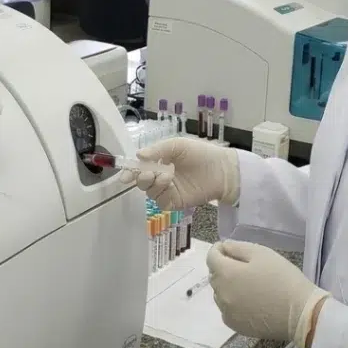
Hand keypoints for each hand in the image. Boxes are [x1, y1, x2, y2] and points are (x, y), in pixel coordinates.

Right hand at [120, 137, 239, 210]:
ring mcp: (169, 191)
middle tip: (149, 173)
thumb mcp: (178, 145)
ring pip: (150, 193)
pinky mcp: (176, 202)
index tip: (124, 175)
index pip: (140, 168)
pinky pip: (161, 202)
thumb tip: (138, 155)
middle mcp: (162, 177)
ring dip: (154, 184)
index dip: (130, 172)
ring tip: (167, 176)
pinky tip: (170, 185)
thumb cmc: (202, 153)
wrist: (222, 169)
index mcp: (161, 162)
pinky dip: (162, 194)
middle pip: (142, 183)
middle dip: (141, 178)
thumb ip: (157, 150)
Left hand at [206, 240, 328, 347]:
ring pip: (220, 293)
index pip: (211, 257)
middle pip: (214, 275)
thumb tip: (224, 247)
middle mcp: (221, 294)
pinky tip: (248, 301)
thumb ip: (238, 247)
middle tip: (243, 265)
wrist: (300, 313)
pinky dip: (232, 303)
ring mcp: (227, 312)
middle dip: (223, 267)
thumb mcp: (262, 253)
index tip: (229, 248)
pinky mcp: (235, 326)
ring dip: (227, 286)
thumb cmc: (283, 278)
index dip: (219, 249)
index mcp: (226, 274)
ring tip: (247, 284)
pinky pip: (226, 310)